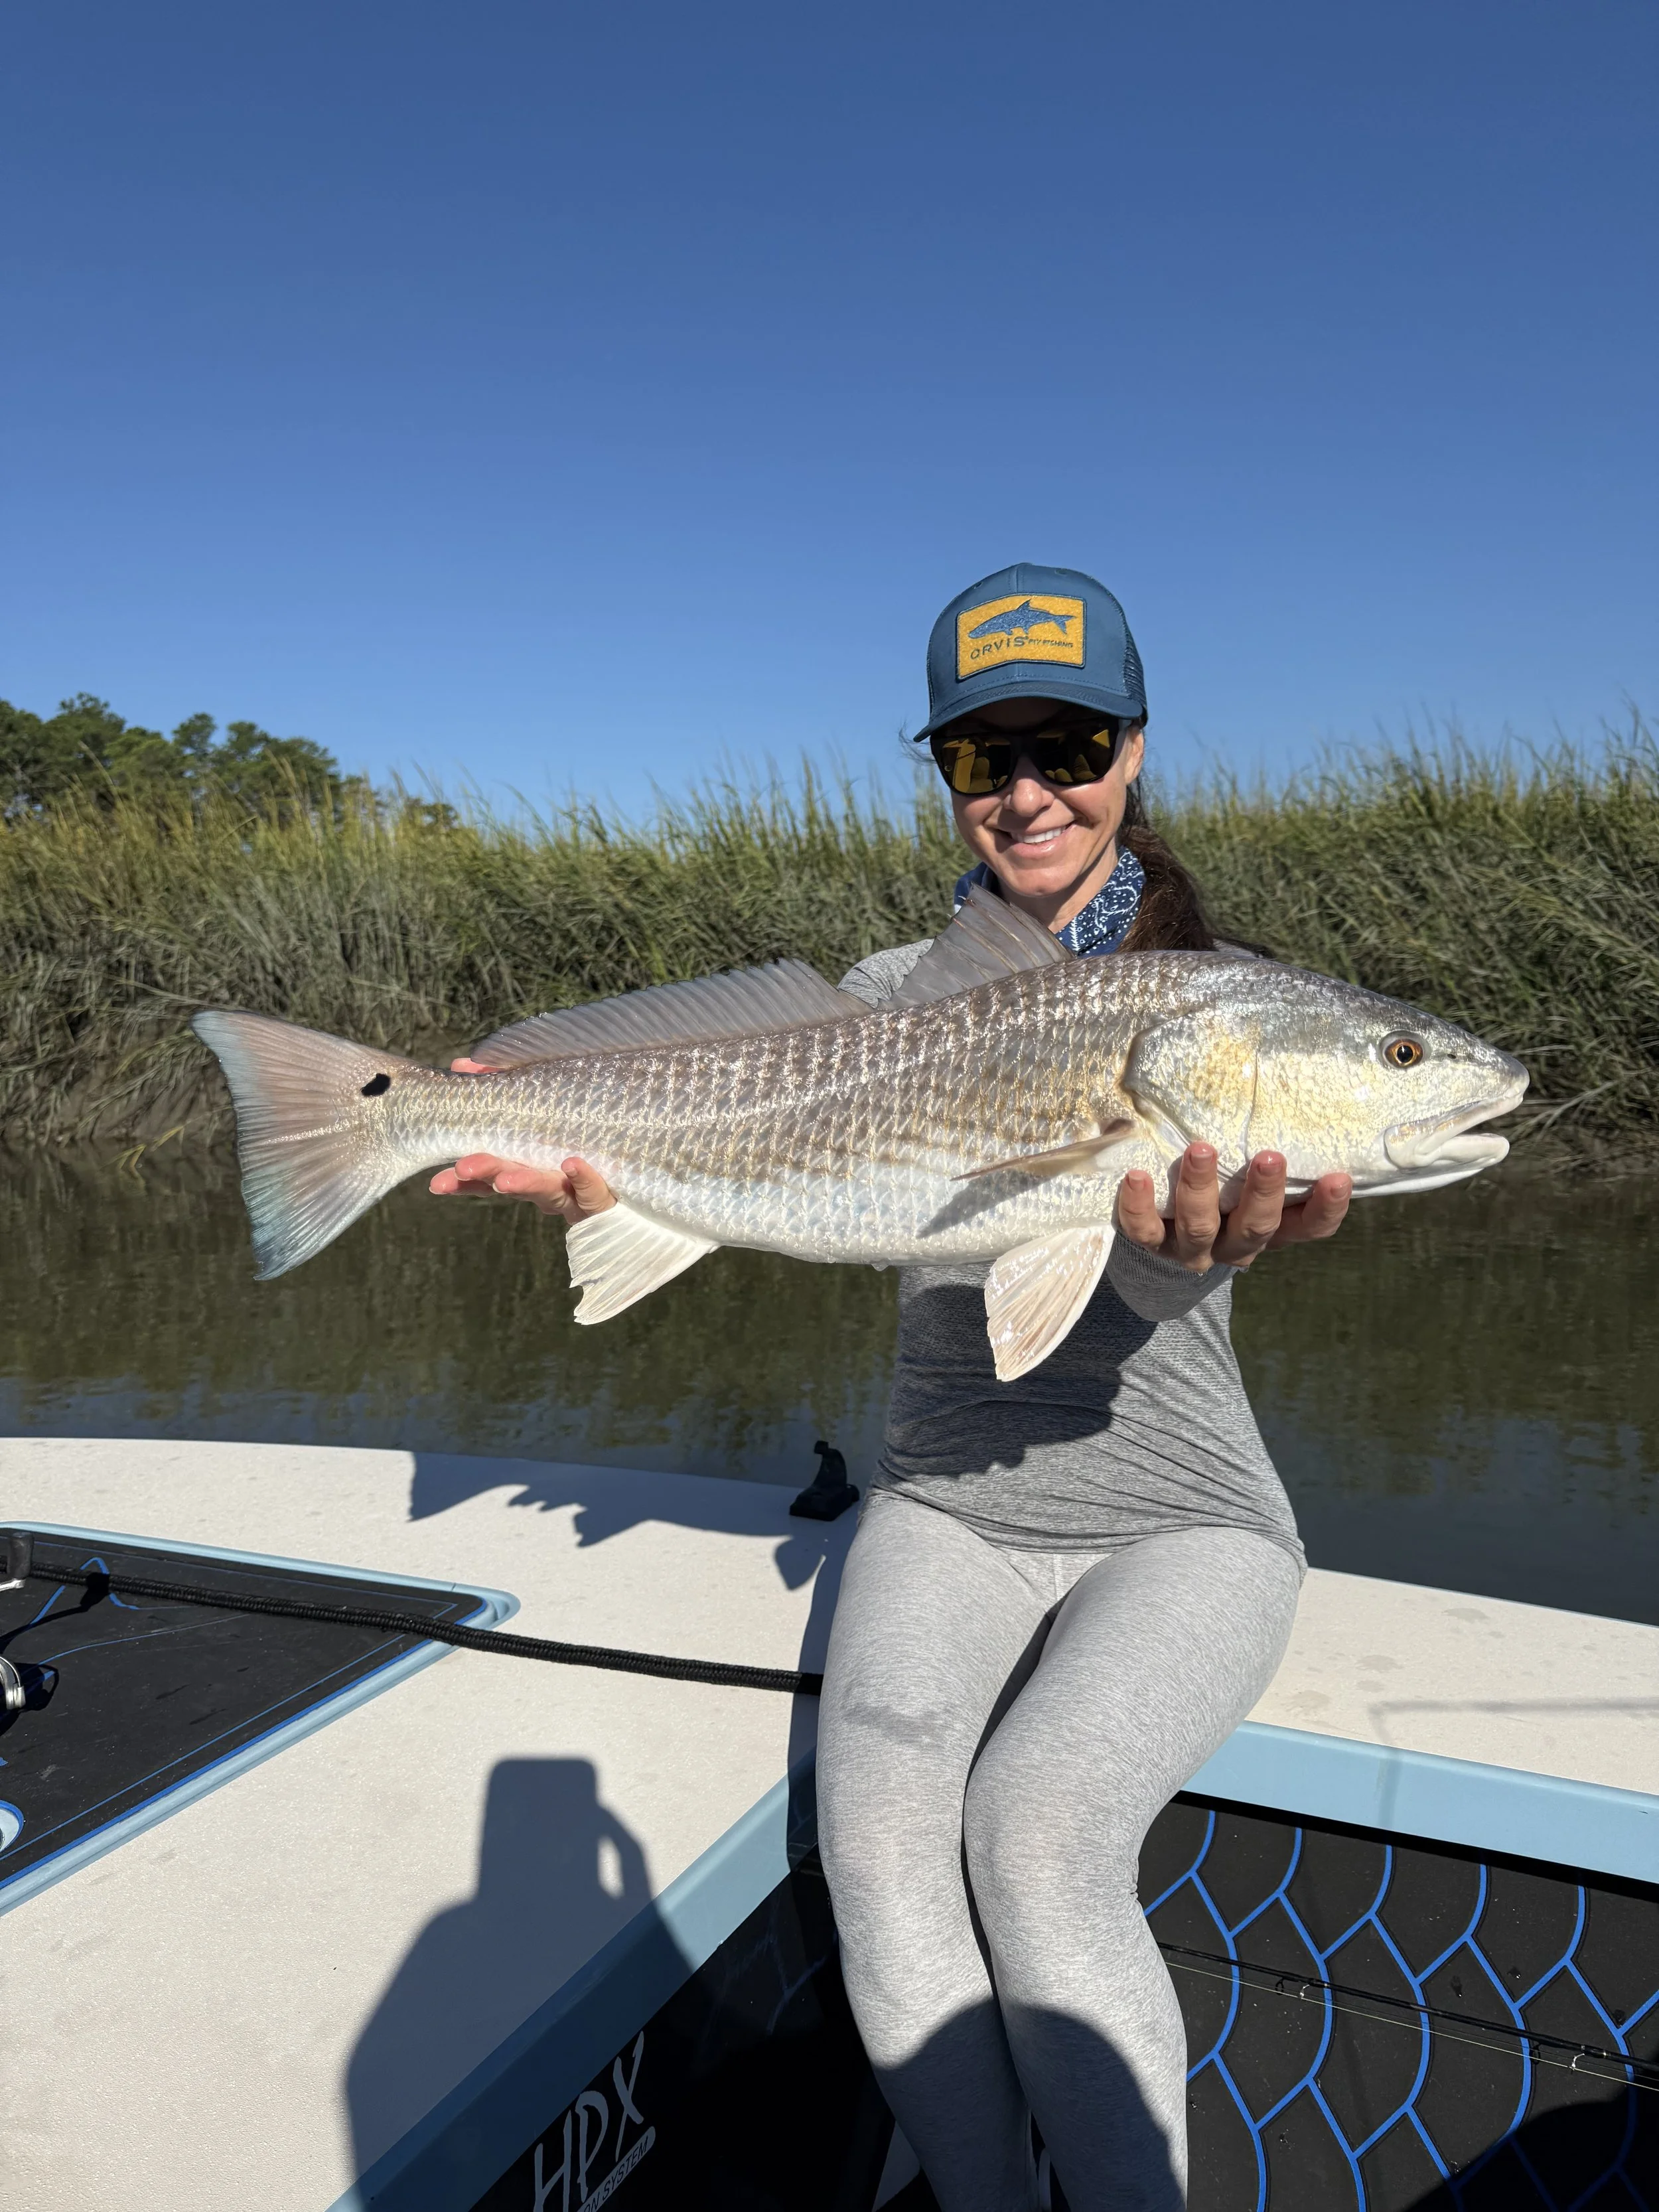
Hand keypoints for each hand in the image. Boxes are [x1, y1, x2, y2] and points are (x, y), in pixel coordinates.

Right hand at [428, 1056, 616, 1223]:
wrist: (647, 1178)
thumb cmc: (589, 1141)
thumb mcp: (548, 1113)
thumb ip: (507, 1087)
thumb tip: (462, 1064)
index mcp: (533, 1169)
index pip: (494, 1175)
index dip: (465, 1181)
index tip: (439, 1184)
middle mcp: (552, 1185)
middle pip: (515, 1181)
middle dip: (489, 1175)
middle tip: (464, 1168)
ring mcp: (577, 1194)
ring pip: (547, 1190)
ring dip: (524, 1181)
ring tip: (506, 1179)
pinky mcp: (607, 1199)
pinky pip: (595, 1191)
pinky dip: (584, 1178)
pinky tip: (574, 1163)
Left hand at [1117, 1144, 1350, 1271]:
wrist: (1164, 1241)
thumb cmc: (1222, 1191)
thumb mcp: (1247, 1179)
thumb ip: (1260, 1145)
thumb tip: (1263, 1076)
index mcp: (1270, 1229)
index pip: (1309, 1226)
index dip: (1326, 1208)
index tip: (1338, 1177)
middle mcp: (1235, 1244)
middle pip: (1256, 1226)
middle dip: (1263, 1193)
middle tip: (1269, 1157)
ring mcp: (1193, 1249)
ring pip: (1201, 1227)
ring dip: (1201, 1189)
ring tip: (1201, 1150)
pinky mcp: (1151, 1246)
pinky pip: (1144, 1231)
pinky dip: (1140, 1207)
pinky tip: (1136, 1176)